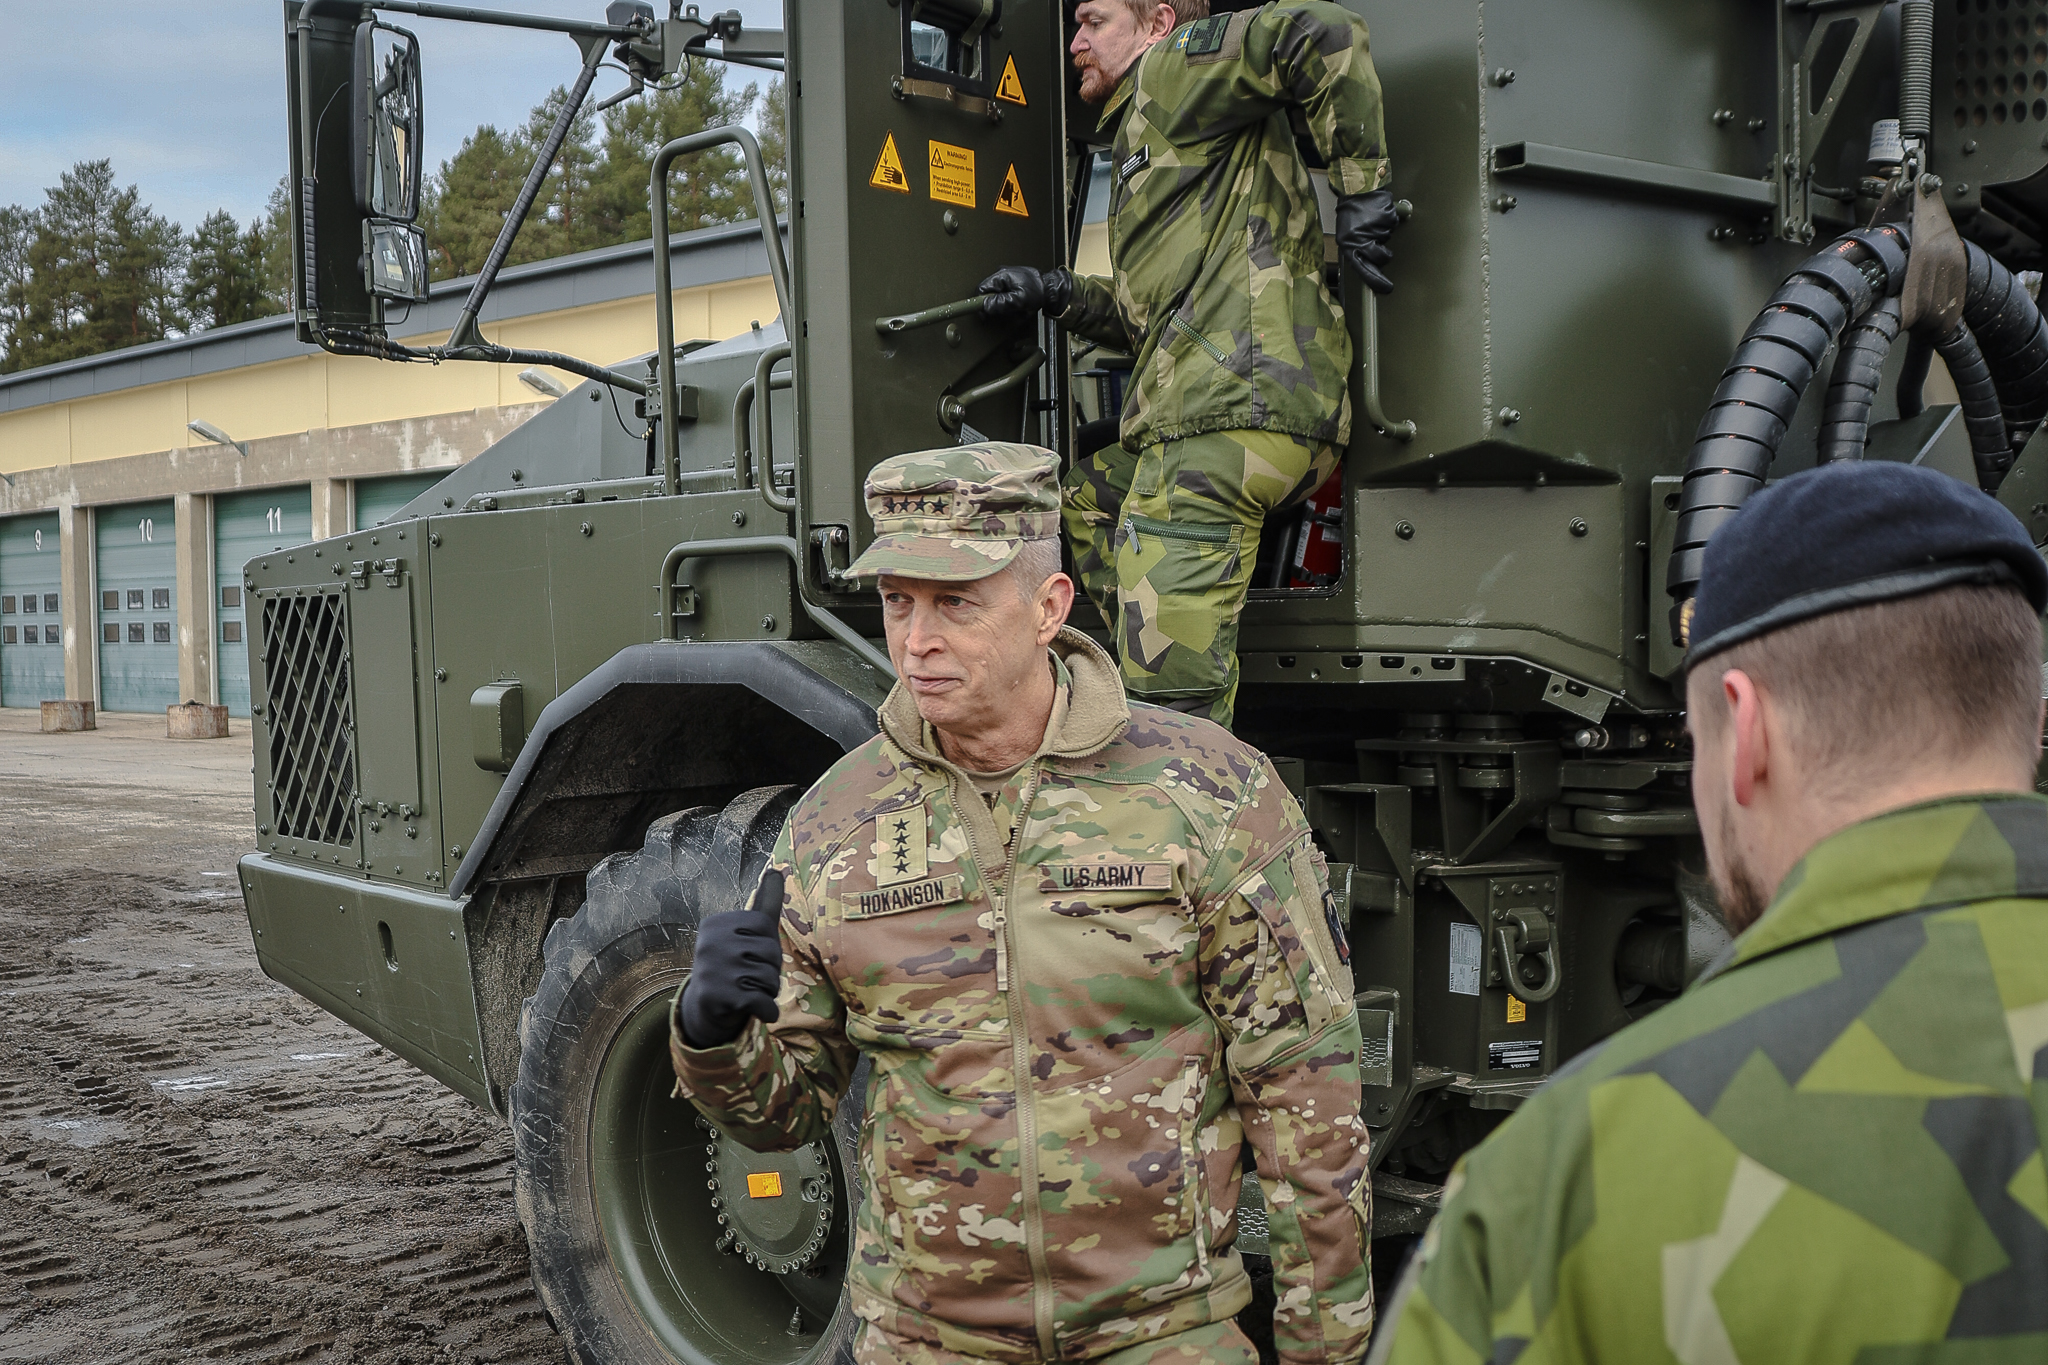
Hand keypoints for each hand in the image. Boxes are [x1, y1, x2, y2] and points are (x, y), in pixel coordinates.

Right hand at [676, 869, 784, 1047]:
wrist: (708, 1007)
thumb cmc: (735, 962)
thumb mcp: (749, 931)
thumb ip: (765, 903)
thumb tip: (777, 870)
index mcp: (716, 924)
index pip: (766, 927)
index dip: (768, 944)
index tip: (748, 952)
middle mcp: (709, 944)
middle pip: (771, 953)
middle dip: (770, 970)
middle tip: (748, 976)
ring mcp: (712, 972)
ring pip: (770, 980)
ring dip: (768, 991)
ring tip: (747, 990)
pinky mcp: (719, 999)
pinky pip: (764, 1004)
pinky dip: (767, 1011)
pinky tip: (754, 1010)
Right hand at [977, 265, 1073, 320]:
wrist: (1052, 288)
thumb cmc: (1039, 291)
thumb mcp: (1018, 300)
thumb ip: (1000, 303)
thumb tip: (985, 307)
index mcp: (1001, 275)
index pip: (981, 289)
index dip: (981, 303)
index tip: (984, 314)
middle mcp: (1002, 274)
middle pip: (989, 293)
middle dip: (996, 305)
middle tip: (1007, 311)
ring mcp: (1008, 278)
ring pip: (997, 296)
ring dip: (1005, 305)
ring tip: (1017, 308)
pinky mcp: (1013, 283)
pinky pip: (1005, 295)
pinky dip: (1010, 302)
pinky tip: (1019, 305)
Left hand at [1335, 189, 1397, 295]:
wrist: (1357, 188)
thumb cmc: (1351, 211)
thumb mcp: (1348, 234)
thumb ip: (1358, 249)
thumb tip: (1371, 266)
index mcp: (1347, 244)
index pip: (1362, 269)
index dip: (1375, 280)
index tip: (1385, 288)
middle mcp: (1359, 238)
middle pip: (1379, 257)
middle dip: (1384, 257)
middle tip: (1386, 254)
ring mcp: (1373, 228)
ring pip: (1387, 239)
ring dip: (1384, 233)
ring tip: (1374, 222)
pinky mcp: (1384, 218)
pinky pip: (1392, 225)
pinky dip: (1389, 220)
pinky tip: (1379, 214)